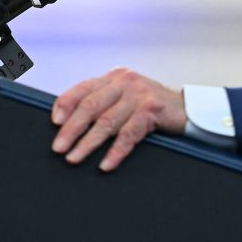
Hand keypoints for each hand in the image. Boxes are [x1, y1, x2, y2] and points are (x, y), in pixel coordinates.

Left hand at [50, 67, 186, 171]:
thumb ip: (104, 103)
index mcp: (114, 77)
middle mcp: (124, 81)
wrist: (188, 109)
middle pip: (91, 106)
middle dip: (71, 129)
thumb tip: (70, 124)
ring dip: (88, 143)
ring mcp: (139, 94)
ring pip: (107, 122)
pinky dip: (115, 151)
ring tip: (74, 158)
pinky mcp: (152, 109)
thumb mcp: (125, 98)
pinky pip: (128, 134)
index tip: (54, 122)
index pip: (83, 89)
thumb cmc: (152, 108)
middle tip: (58, 147)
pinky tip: (106, 164)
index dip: (65, 104)